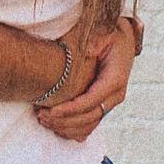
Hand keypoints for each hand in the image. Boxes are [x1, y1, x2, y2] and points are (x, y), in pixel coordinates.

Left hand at [35, 16, 138, 142]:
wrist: (122, 39)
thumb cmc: (110, 34)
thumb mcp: (103, 33)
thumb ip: (94, 42)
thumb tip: (88, 52)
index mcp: (115, 79)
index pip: (91, 101)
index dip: (71, 109)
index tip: (51, 111)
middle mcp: (115, 94)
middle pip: (89, 117)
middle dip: (64, 120)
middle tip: (41, 116)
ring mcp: (110, 102)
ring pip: (89, 125)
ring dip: (66, 127)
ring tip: (44, 120)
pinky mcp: (103, 105)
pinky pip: (90, 124)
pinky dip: (73, 130)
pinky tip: (55, 127)